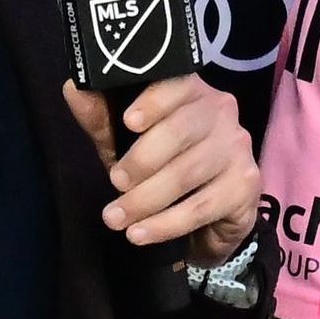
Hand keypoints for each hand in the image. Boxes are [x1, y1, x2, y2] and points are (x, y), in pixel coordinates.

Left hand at [66, 73, 260, 260]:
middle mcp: (221, 112)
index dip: (153, 102)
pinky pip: (201, 207)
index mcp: (190, 92)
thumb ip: (101, 118)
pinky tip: (140, 233)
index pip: (177, 85)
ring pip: (188, 173)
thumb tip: (74, 89)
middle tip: (115, 183)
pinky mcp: (245, 186)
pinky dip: (166, 224)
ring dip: (146, 199)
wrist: (208, 213)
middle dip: (141, 161)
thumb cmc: (160, 166)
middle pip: (181, 131)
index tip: (128, 122)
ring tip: (116, 219)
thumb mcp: (124, 141)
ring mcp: (237, 148)